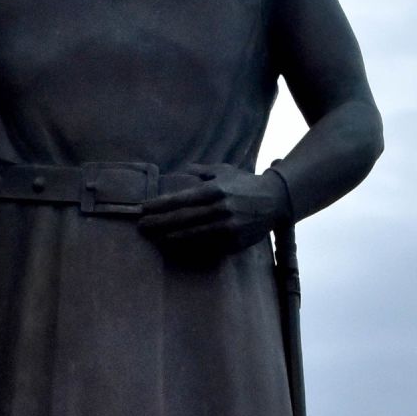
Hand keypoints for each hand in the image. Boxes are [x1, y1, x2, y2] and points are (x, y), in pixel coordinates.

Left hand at [139, 165, 290, 259]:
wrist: (276, 201)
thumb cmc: (246, 184)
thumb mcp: (224, 171)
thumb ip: (202, 171)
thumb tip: (183, 169)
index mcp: (214, 190)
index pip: (180, 199)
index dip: (159, 205)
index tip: (143, 208)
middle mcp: (219, 209)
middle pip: (181, 219)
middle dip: (158, 222)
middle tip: (140, 226)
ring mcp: (226, 228)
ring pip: (191, 235)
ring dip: (169, 237)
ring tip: (154, 237)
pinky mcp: (233, 242)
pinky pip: (206, 245)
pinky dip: (189, 246)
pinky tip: (175, 245)